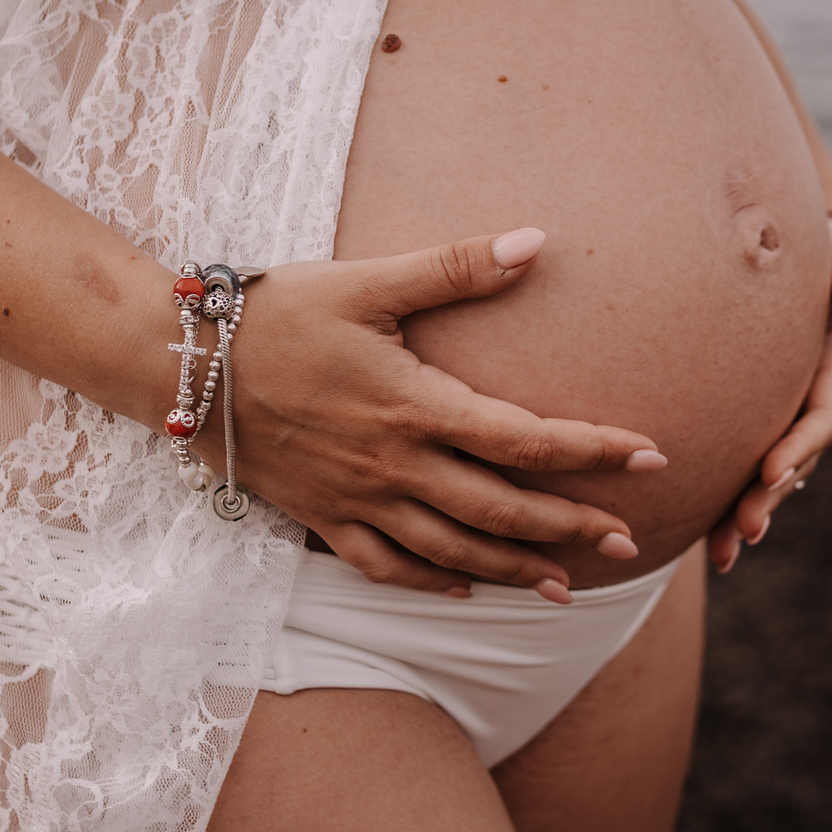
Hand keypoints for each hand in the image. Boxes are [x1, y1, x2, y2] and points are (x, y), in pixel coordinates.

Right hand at [222, 228, 668, 600]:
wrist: (180, 367)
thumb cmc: (275, 313)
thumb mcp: (366, 280)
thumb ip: (455, 267)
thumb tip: (535, 241)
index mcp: (415, 405)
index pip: (525, 437)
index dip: (593, 451)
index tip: (651, 457)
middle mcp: (394, 465)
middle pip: (503, 509)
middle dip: (572, 527)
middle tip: (628, 542)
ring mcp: (357, 501)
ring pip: (454, 551)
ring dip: (515, 571)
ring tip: (568, 588)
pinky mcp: (322, 519)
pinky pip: (387, 568)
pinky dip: (433, 583)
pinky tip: (466, 589)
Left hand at [707, 213, 831, 573]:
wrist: (812, 253)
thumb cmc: (823, 243)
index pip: (823, 414)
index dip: (800, 446)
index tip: (770, 471)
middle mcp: (819, 400)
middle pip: (798, 460)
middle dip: (772, 497)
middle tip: (745, 529)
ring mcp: (793, 416)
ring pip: (775, 476)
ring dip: (751, 514)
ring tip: (723, 553)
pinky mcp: (766, 420)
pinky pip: (750, 468)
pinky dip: (732, 504)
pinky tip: (707, 544)